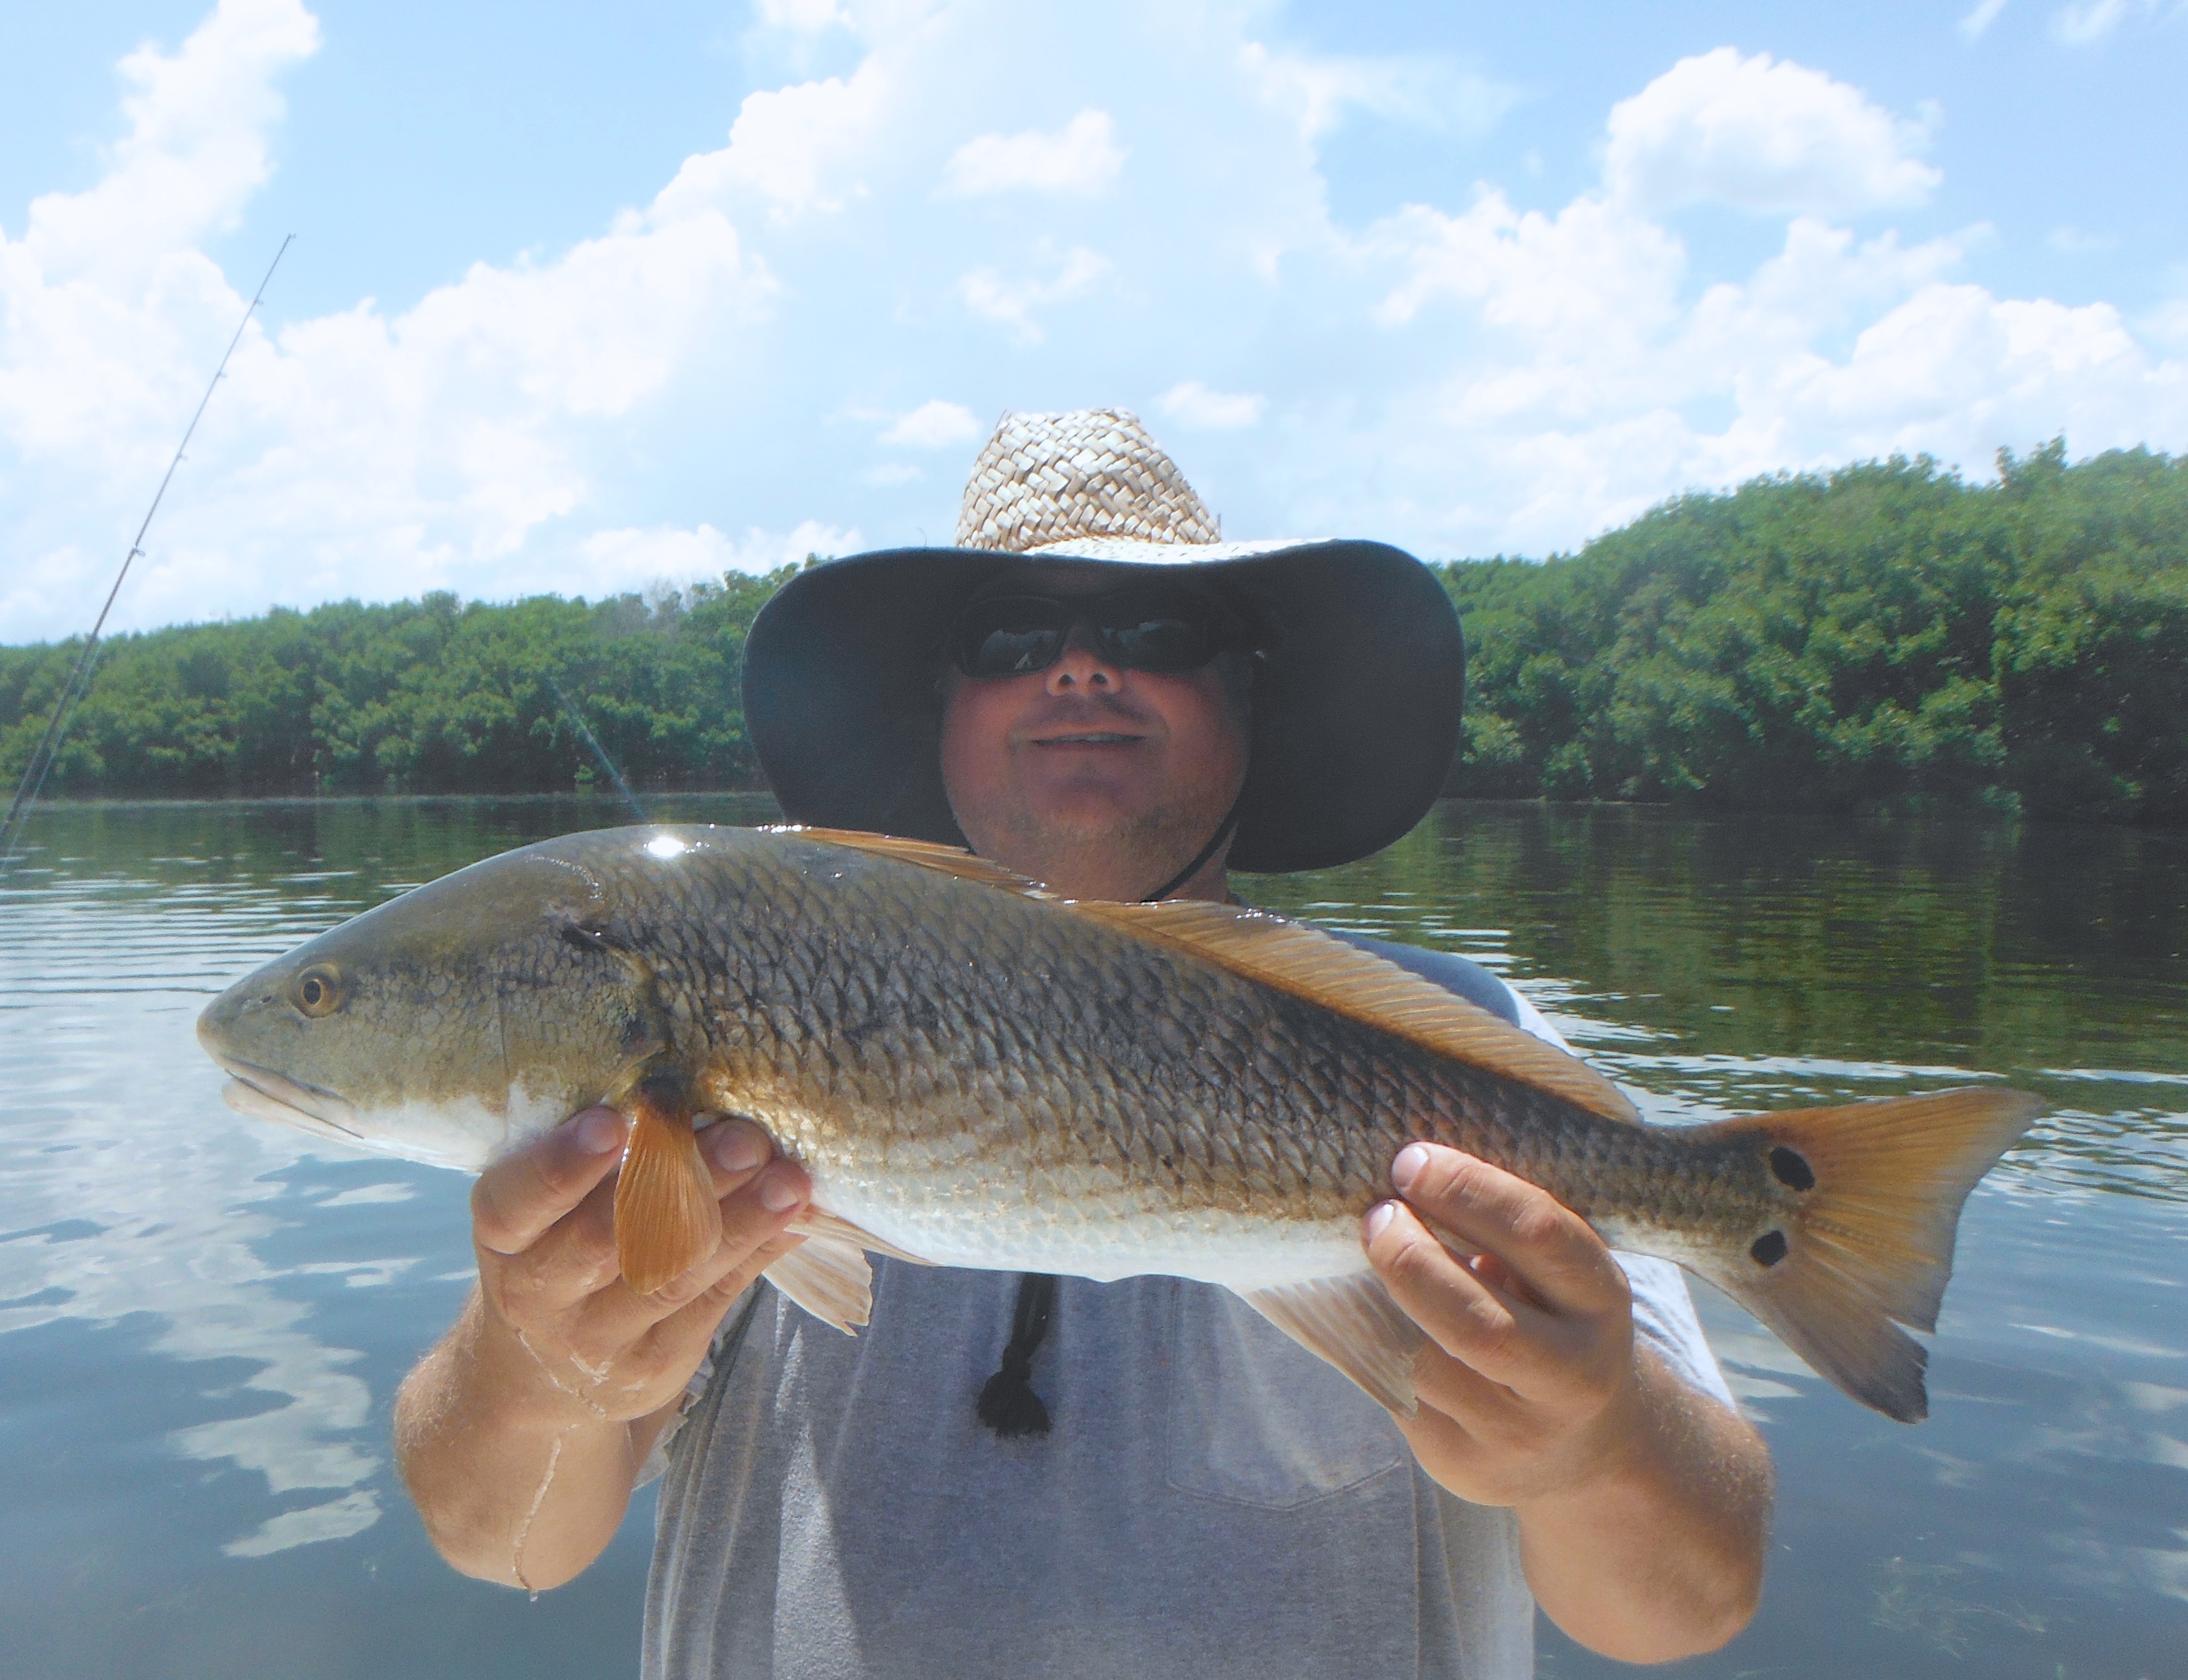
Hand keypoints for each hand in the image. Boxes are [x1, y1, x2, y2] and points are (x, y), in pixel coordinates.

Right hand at [468, 1106, 810, 1427]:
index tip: (612, 1121)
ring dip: (739, 1221)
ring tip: (789, 1180)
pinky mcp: (653, 1365)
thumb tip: (687, 1090)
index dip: (561, 1164)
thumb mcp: (545, 1214)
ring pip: (672, 1275)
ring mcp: (597, 1338)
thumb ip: (597, 1163)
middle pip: (607, 1240)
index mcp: (505, 1238)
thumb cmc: (554, 1256)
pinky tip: (793, 1217)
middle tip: (743, 1138)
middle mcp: (540, 1293)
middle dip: (681, 1183)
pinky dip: (757, 1252)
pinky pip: (712, 1302)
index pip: (517, 1202)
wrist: (541, 1378)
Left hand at [1362, 1141, 1641, 1507]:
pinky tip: (1357, 1308)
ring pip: (1425, 1368)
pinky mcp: (1463, 1464)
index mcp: (1600, 1304)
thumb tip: (1406, 1172)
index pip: (1538, 1237)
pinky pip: (1397, 1395)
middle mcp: (1571, 1378)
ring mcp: (1517, 1434)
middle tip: (1375, 1215)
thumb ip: (1504, 1233)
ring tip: (1357, 1257)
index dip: (1468, 1192)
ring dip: (1376, 1305)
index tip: (1410, 1161)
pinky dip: (1367, 1343)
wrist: (1589, 1448)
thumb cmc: (1553, 1322)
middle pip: (1479, 1325)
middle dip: (1411, 1261)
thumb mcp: (1558, 1276)